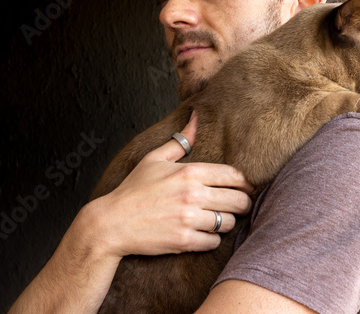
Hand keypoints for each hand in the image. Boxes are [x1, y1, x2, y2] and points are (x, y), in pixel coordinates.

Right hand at [85, 112, 253, 258]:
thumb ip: (181, 140)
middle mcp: (193, 194)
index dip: (246, 183)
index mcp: (189, 172)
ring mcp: (189, 219)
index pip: (234, 176)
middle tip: (241, 205)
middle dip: (243, 203)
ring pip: (228, 222)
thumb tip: (196, 116)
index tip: (247, 187)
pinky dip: (213, 239)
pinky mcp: (184, 241)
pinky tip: (206, 233)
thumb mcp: (155, 158)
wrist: (112, 222)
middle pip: (238, 200)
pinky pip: (213, 242)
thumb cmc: (134, 189)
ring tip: (220, 219)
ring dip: (227, 221)